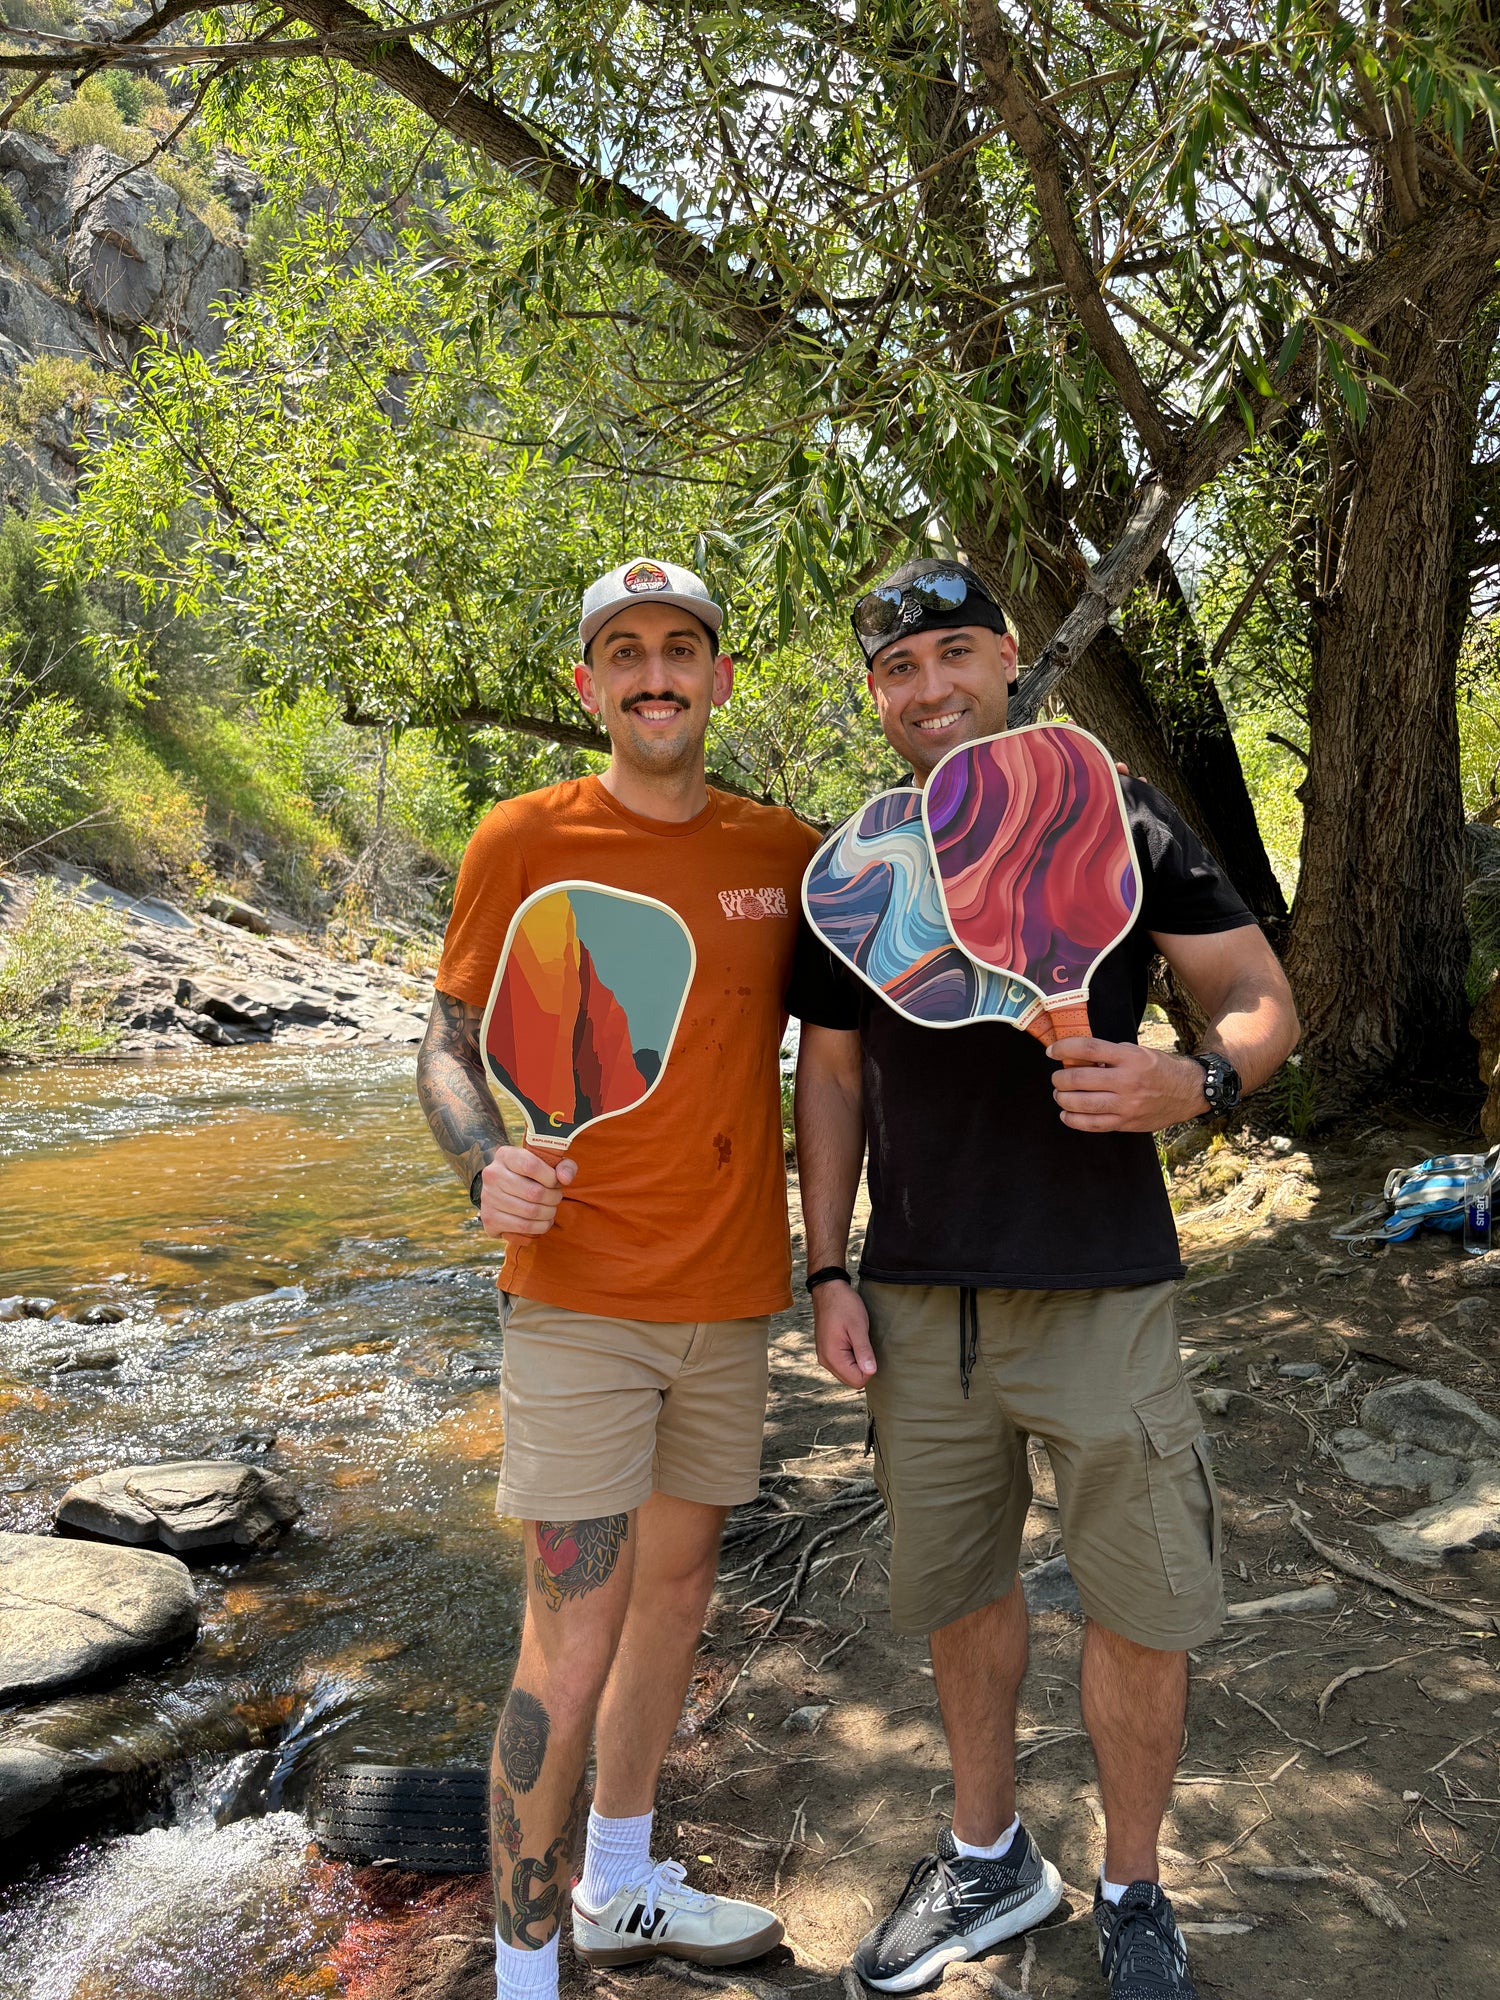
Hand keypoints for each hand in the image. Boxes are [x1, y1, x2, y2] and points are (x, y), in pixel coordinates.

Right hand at [478, 1146, 577, 1237]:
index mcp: (505, 1155)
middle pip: (534, 1192)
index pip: (531, 1165)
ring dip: (548, 1213)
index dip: (550, 1177)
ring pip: (530, 1212)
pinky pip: (523, 1226)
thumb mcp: (546, 1163)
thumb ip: (564, 1165)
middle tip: (556, 1198)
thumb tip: (565, 1178)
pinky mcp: (490, 1218)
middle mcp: (492, 1175)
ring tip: (551, 1209)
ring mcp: (488, 1197)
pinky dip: (540, 1227)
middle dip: (553, 1198)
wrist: (501, 1191)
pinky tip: (543, 1221)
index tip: (556, 1182)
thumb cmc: (530, 1175)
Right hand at [813, 1281, 875, 1387]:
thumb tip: (871, 1371)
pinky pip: (842, 1364)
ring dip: (857, 1361)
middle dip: (862, 1366)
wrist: (828, 1290)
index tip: (867, 1347)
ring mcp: (824, 1356)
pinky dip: (851, 1357)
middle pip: (852, 1380)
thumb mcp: (858, 1327)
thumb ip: (863, 1351)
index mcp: (832, 1357)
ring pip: (847, 1373)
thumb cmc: (843, 1305)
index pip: (857, 1381)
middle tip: (863, 1343)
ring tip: (856, 1339)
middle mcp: (825, 1360)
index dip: (869, 1368)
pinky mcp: (827, 1351)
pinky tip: (852, 1340)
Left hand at [1048, 1038, 1208, 1131]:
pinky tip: (1066, 1114)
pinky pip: (1093, 1125)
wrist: (1188, 1092)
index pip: (1088, 1049)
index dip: (1064, 1048)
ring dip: (1062, 1098)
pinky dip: (1074, 1120)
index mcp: (1130, 1058)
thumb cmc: (1159, 1068)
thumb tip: (1076, 1057)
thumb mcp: (1138, 1052)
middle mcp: (1128, 1081)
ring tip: (1060, 1094)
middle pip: (1079, 1079)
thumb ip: (1109, 1054)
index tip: (1052, 1051)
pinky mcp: (1127, 1123)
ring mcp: (1127, 1105)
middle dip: (1059, 1078)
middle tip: (1057, 1077)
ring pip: (1082, 1104)